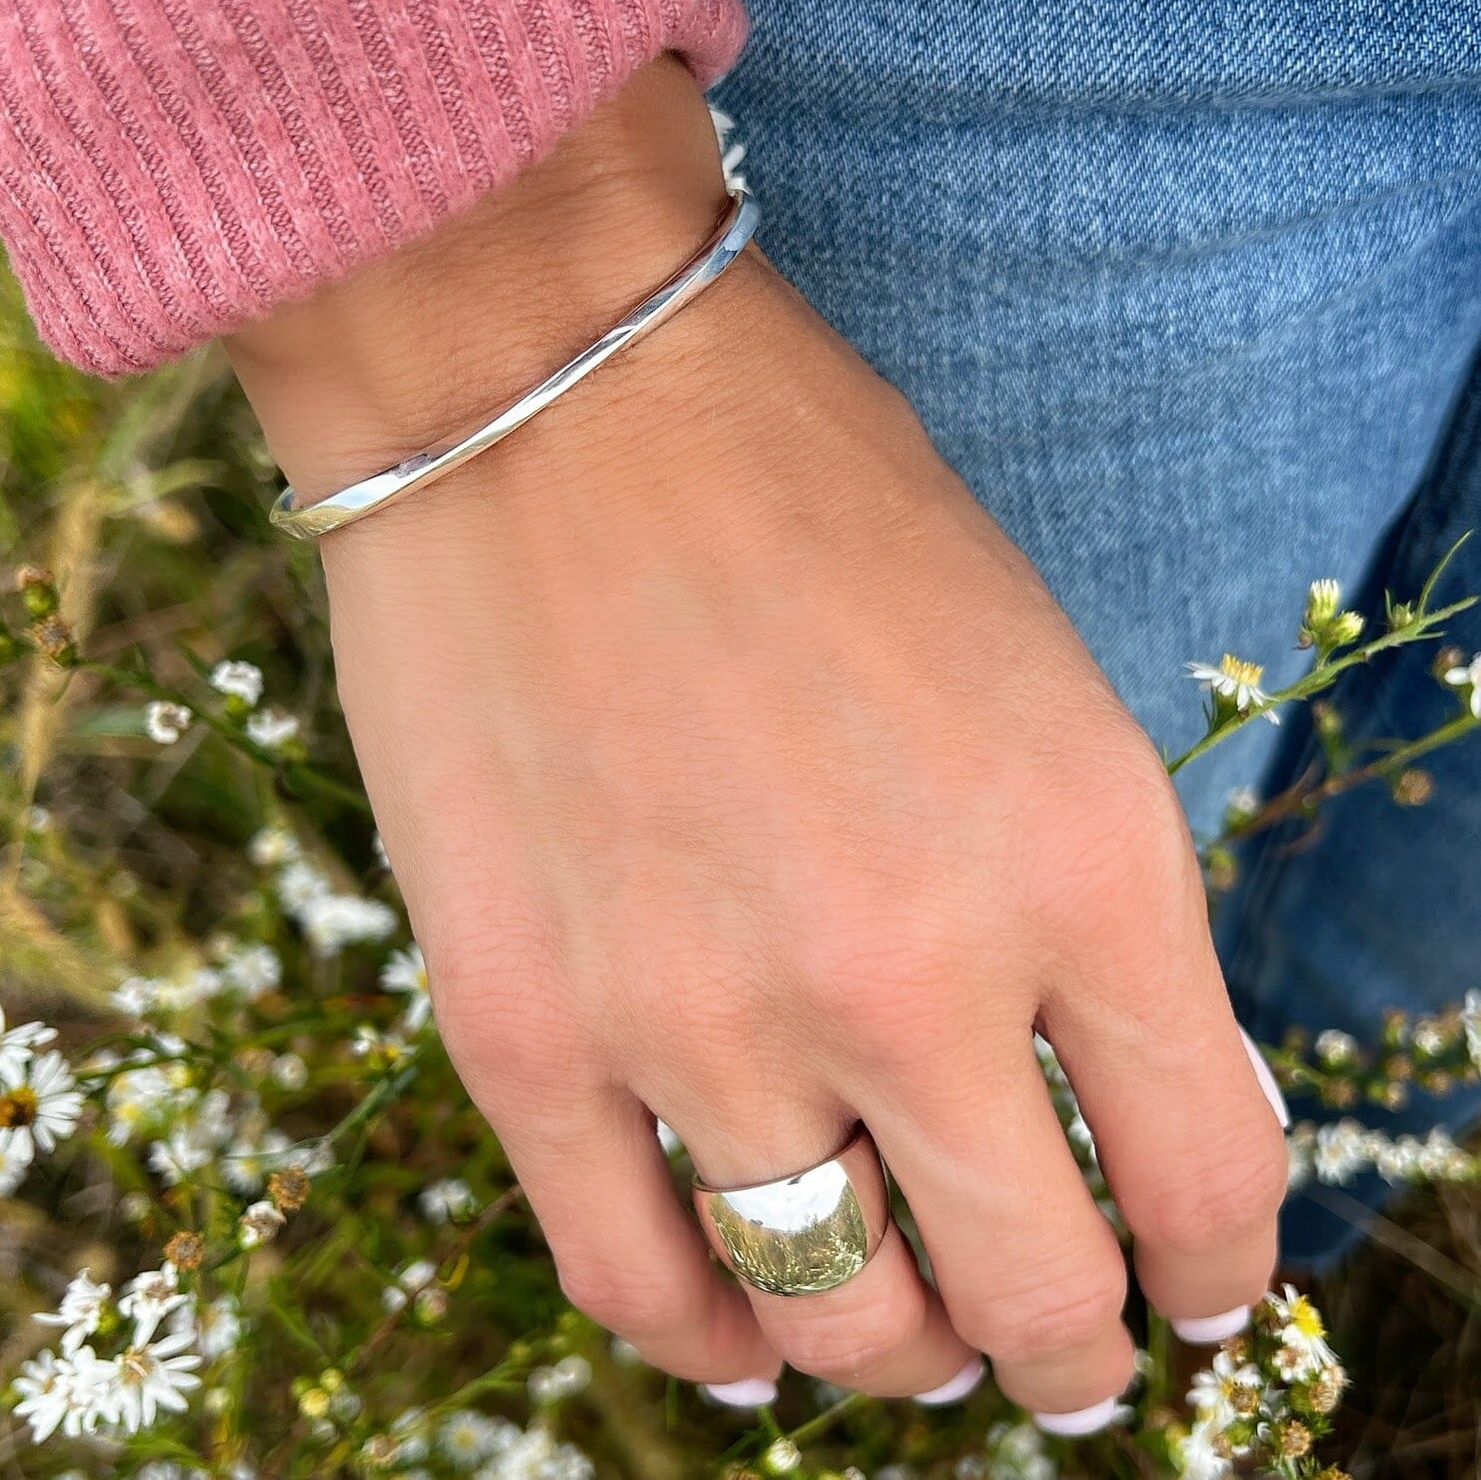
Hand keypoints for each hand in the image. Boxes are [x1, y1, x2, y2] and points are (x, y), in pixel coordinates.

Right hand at [226, 57, 1288, 1419]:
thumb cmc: (806, 492)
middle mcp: (906, 970)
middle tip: (1062, 1349)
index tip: (1199, 1294)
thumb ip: (1082, 907)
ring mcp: (698, 1016)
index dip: (1218, 1269)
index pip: (1208, 1168)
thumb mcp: (1032, 674)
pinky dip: (708, 1341)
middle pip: (1031, 1293)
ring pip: (836, 1316)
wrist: (552, 388)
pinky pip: (637, 1281)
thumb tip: (1111, 1100)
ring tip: (902, 1332)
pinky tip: (740, 1339)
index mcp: (1079, 856)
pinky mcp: (522, 1027)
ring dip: (895, 1352)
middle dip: (1070, 1348)